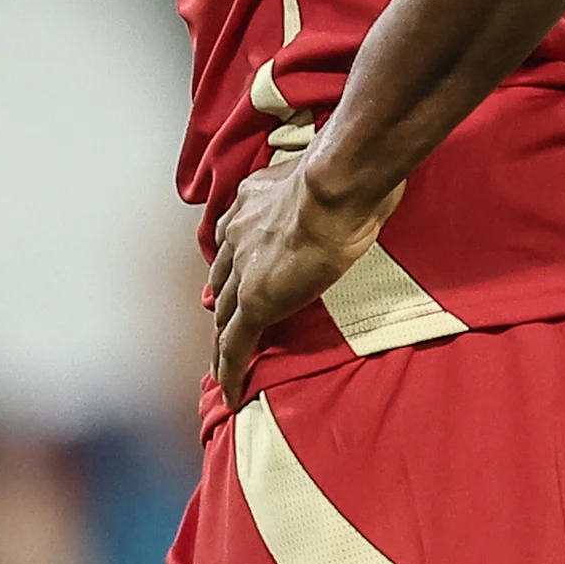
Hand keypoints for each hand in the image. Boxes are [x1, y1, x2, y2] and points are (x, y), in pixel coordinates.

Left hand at [208, 148, 399, 402]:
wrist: (334, 187)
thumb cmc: (342, 173)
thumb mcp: (321, 176)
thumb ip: (318, 187)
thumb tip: (344, 186)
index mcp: (250, 202)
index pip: (235, 241)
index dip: (233, 263)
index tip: (235, 276)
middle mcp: (236, 233)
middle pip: (222, 278)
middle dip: (221, 300)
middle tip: (224, 322)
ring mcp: (243, 270)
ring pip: (222, 313)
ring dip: (222, 337)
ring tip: (224, 362)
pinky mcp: (255, 301)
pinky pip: (235, 342)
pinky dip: (230, 368)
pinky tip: (229, 390)